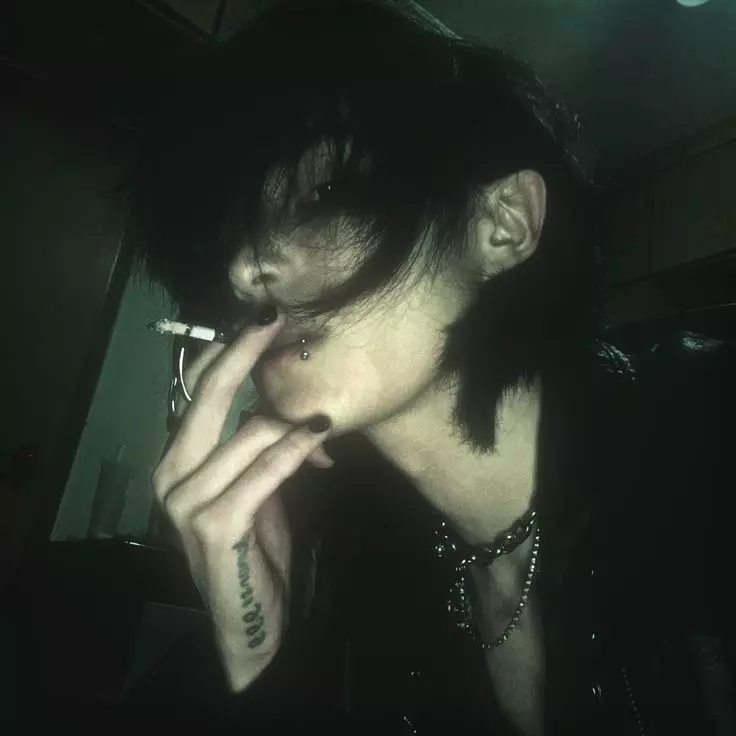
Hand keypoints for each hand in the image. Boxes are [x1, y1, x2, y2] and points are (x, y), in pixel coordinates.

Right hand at [152, 310, 332, 691]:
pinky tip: (317, 434)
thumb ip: (260, 449)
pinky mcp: (213, 526)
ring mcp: (185, 503)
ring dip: (287, 418)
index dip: (225, 354)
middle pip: (207, 400)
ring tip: (322, 412)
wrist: (250, 619)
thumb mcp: (256, 487)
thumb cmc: (253, 548)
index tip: (258, 321)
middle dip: (243, 355)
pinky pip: (263, 473)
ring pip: (245, 435)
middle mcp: (170, 475)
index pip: (194, 394)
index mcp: (176, 461)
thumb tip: (293, 408)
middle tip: (273, 319)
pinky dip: (292, 450)